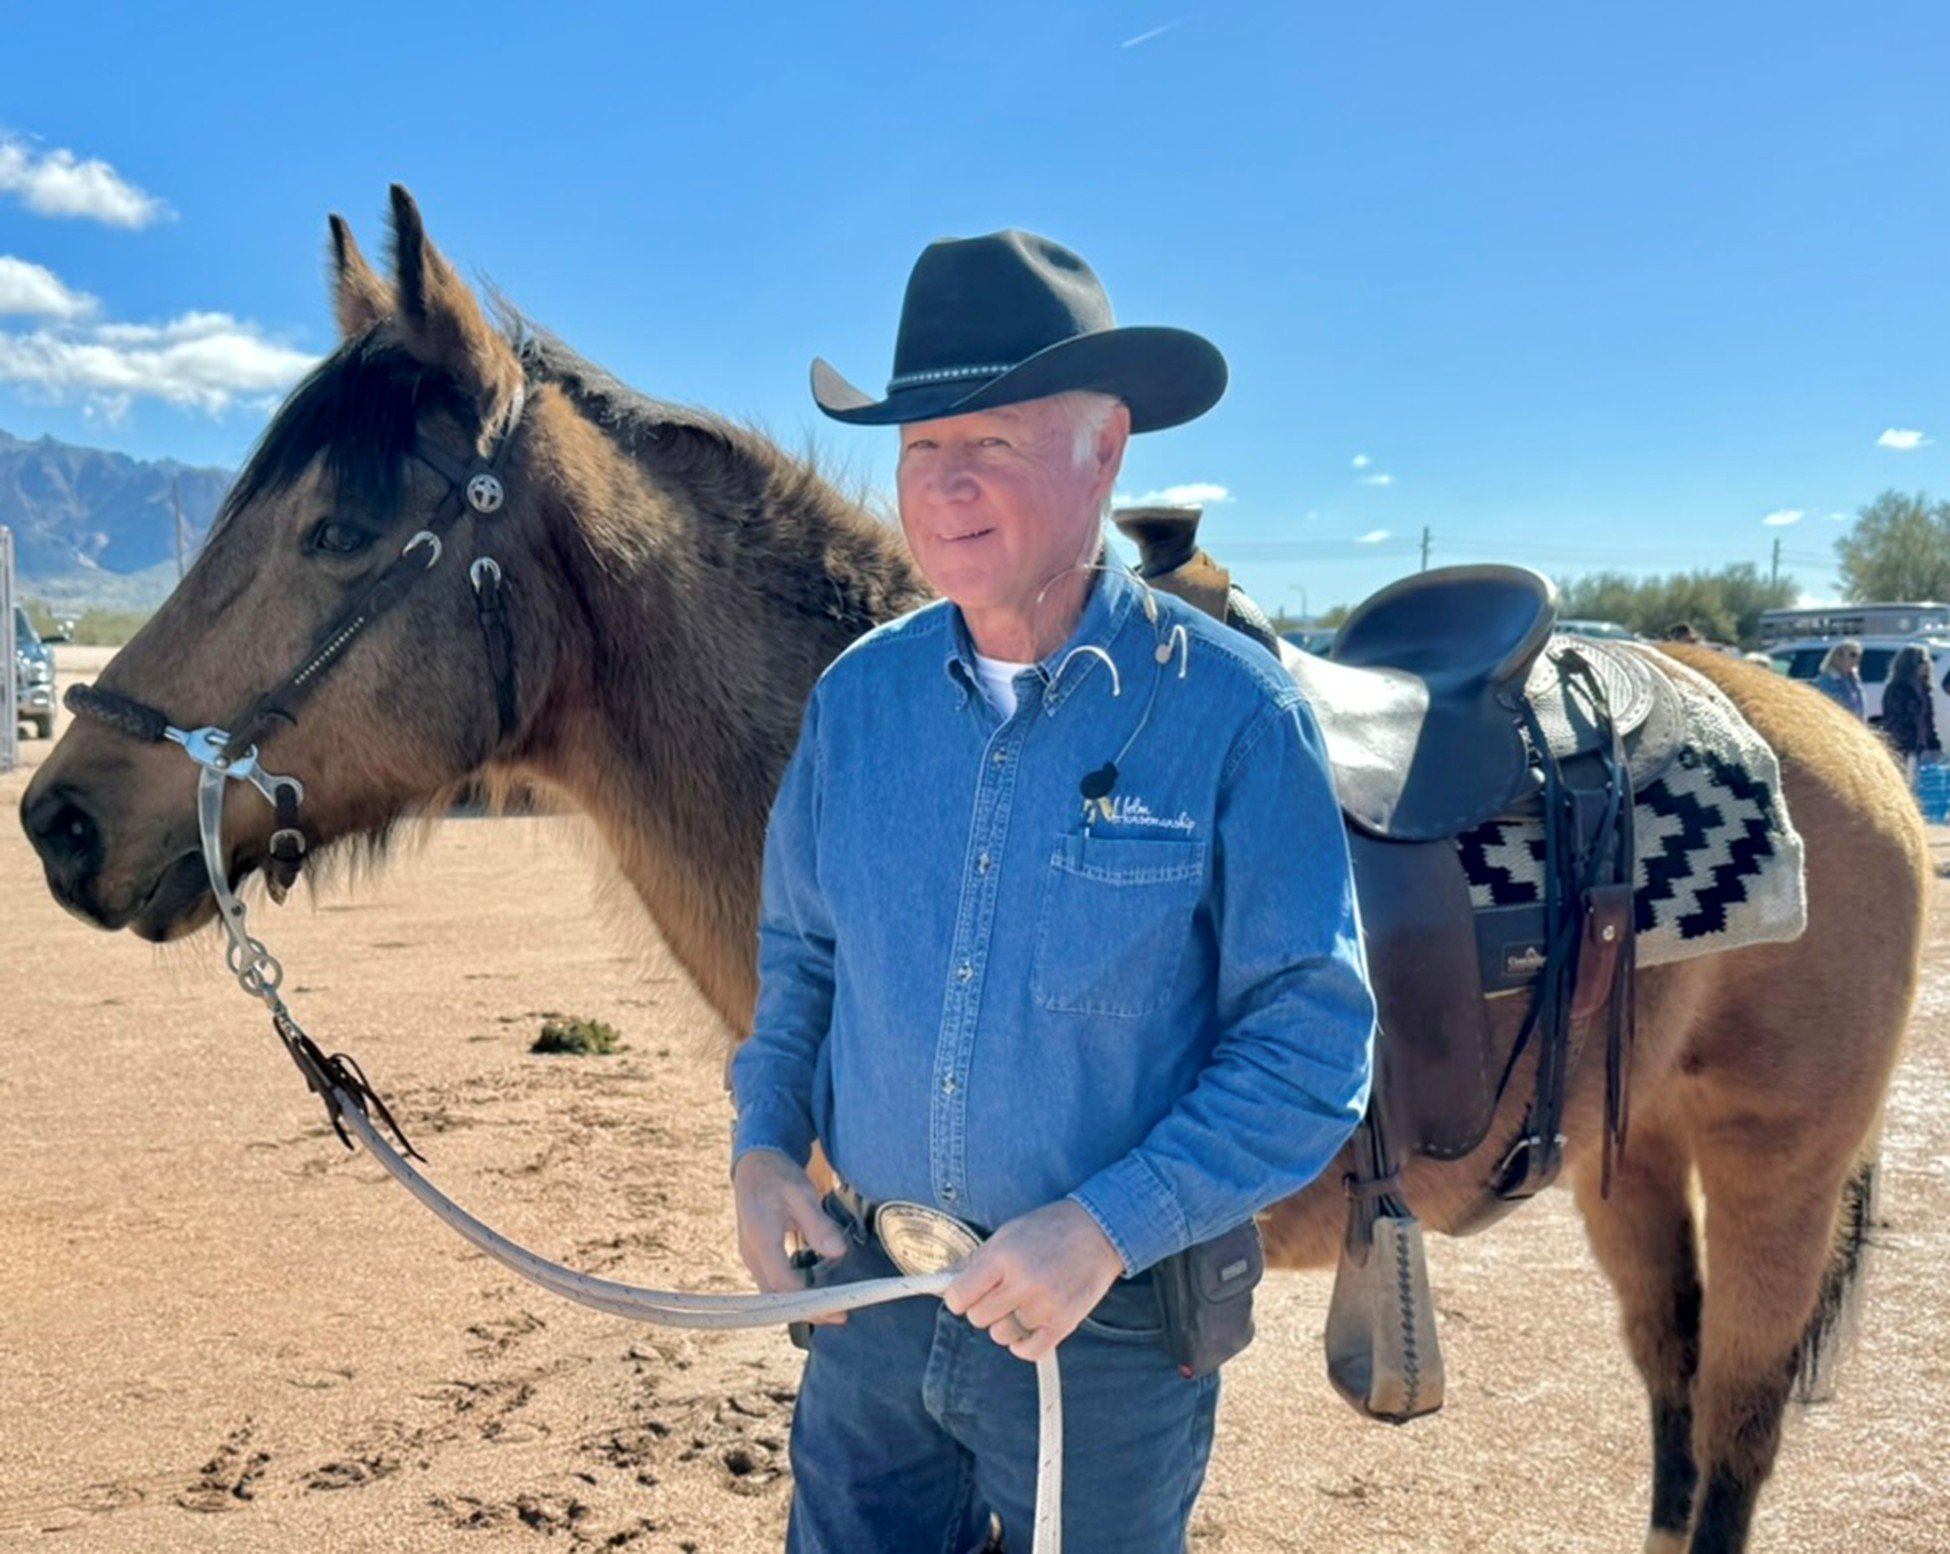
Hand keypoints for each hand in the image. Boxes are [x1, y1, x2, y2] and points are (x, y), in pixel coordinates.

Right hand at [733, 1150, 850, 1322]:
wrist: (755, 1165)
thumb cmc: (778, 1176)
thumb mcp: (802, 1193)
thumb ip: (818, 1225)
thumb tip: (838, 1252)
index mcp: (761, 1238)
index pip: (783, 1283)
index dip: (810, 1301)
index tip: (838, 1309)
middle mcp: (751, 1253)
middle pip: (775, 1298)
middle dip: (807, 1311)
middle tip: (840, 1316)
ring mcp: (751, 1257)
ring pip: (772, 1294)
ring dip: (800, 1305)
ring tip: (833, 1308)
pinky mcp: (756, 1256)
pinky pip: (772, 1284)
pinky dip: (792, 1293)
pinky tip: (816, 1292)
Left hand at [943, 1199, 1124, 1362]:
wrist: (1099, 1230)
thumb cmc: (1050, 1229)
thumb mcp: (1007, 1234)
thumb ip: (976, 1261)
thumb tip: (944, 1282)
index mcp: (1004, 1256)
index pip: (959, 1296)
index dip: (958, 1297)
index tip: (965, 1295)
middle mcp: (1023, 1282)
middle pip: (978, 1318)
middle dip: (983, 1307)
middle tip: (999, 1293)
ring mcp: (1045, 1305)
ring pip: (1001, 1335)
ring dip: (1006, 1323)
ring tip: (1022, 1302)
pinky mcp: (1064, 1322)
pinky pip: (1028, 1351)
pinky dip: (1023, 1345)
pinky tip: (1027, 1326)